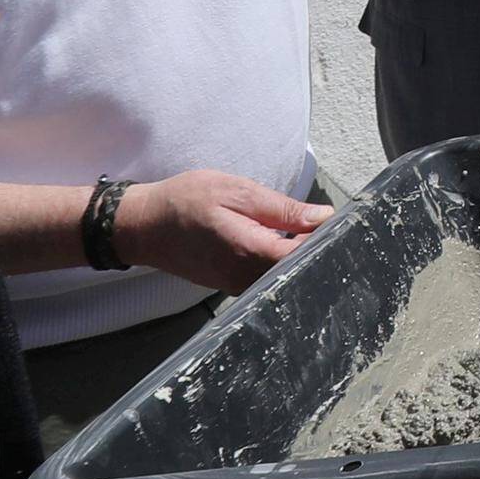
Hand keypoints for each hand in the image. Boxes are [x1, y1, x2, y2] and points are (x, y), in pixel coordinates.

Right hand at [118, 169, 325, 295]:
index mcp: (250, 251)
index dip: (325, 240)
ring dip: (296, 256)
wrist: (144, 227)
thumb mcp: (235, 191)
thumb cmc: (184, 202)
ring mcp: (238, 286)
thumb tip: (322, 217)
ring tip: (300, 231)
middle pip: (298, 271)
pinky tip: (279, 243)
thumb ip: (281, 208)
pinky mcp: (232, 286)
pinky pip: (266, 279)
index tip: (335, 223)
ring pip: (283, 277)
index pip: (306, 255)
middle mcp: (246, 277)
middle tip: (319, 224)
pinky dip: (278, 263)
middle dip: (314, 249)